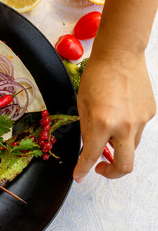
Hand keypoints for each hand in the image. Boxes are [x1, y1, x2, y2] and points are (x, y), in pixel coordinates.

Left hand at [73, 49, 155, 181]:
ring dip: (118, 147)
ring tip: (106, 132)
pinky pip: (137, 130)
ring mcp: (141, 120)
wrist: (120, 55)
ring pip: (131, 147)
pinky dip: (126, 131)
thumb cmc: (97, 75)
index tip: (79, 176)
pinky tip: (118, 114)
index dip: (83, 170)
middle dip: (111, 173)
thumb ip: (86, 130)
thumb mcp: (82, 105)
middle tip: (100, 168)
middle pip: (125, 165)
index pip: (91, 156)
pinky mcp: (150, 113)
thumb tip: (89, 148)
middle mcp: (125, 125)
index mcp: (102, 123)